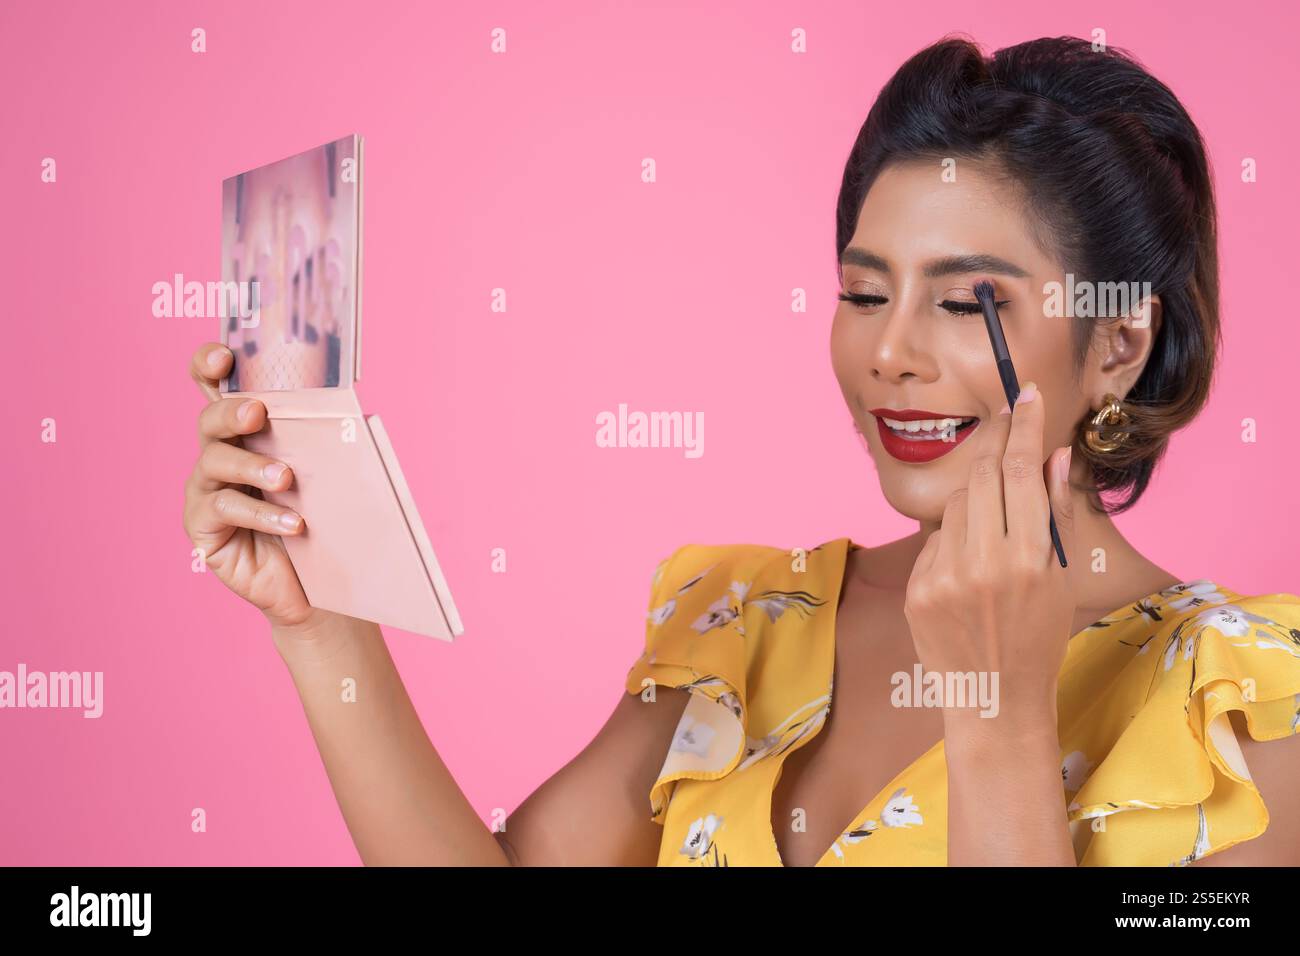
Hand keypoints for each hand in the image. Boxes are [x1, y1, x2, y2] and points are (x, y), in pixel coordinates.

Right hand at [182, 343, 326, 632]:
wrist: (317, 582)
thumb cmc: (321, 518)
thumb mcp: (323, 474)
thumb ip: (320, 441)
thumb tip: (354, 411)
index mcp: (245, 431)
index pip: (216, 387)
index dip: (210, 366)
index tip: (225, 356)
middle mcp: (218, 453)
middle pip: (210, 420)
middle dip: (231, 411)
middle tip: (257, 413)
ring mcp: (205, 489)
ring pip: (215, 462)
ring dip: (252, 466)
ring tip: (286, 478)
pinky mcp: (203, 526)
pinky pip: (223, 509)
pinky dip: (261, 513)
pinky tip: (292, 522)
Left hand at [902, 382, 1075, 729]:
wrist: (995, 698)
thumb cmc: (1038, 636)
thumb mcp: (1060, 578)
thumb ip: (1055, 515)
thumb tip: (1053, 455)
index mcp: (1031, 560)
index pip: (1022, 472)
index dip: (1023, 427)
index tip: (1024, 395)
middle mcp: (985, 565)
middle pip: (982, 477)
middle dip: (994, 448)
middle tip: (1005, 425)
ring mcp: (945, 578)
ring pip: (954, 506)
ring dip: (973, 502)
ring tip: (993, 532)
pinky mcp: (917, 591)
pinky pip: (934, 542)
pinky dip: (952, 543)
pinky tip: (966, 573)